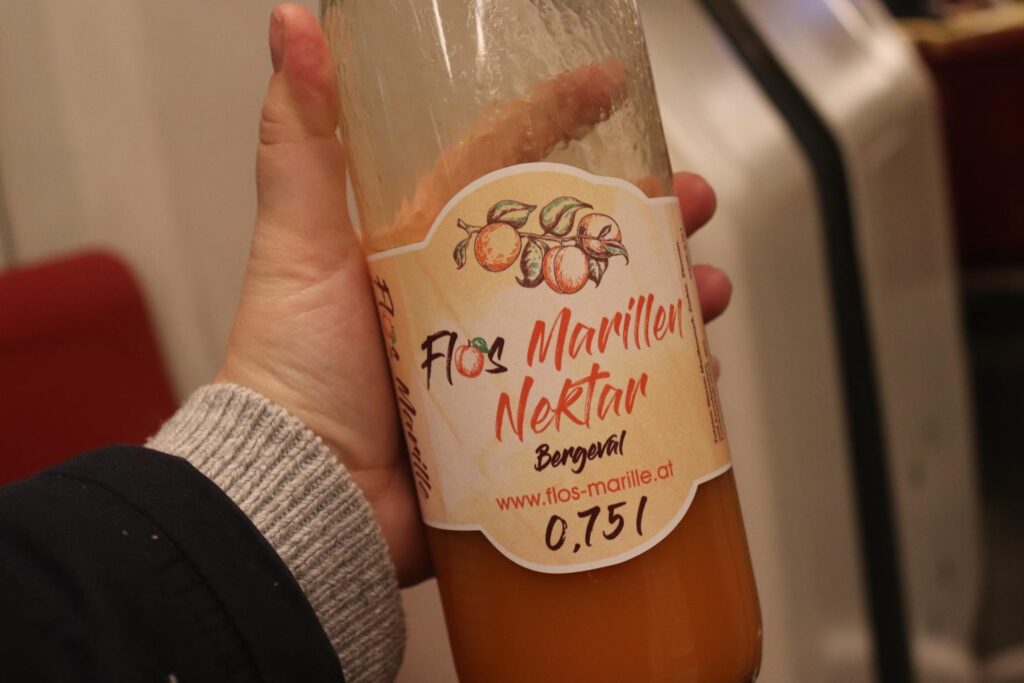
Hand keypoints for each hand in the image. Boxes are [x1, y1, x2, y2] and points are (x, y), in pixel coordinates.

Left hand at [217, 4, 731, 586]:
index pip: (506, 161)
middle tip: (692, 200)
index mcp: (429, 241)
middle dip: (642, 213)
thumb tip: (290, 22)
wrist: (304, 492)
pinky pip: (604, 393)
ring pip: (604, 314)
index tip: (610, 86)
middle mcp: (475, 297)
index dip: (559, 116)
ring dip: (666, 295)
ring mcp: (507, 362)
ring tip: (709, 288)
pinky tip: (691, 374)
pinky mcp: (525, 424)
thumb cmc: (292, 366)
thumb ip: (299, 136)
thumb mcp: (298, 241)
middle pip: (577, 239)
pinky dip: (653, 382)